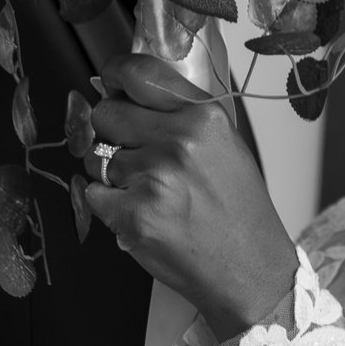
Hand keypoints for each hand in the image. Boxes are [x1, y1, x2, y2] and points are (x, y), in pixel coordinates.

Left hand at [84, 53, 300, 339]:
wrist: (250, 270)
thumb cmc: (240, 212)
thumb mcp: (226, 146)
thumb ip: (182, 116)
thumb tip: (128, 93)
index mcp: (204, 118)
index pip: (138, 74)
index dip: (114, 75)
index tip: (108, 81)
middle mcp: (179, 142)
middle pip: (107, 114)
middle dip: (111, 131)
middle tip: (135, 154)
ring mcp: (153, 179)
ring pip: (98, 158)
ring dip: (113, 175)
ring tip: (150, 194)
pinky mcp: (133, 215)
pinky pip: (93, 193)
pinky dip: (108, 205)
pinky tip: (141, 214)